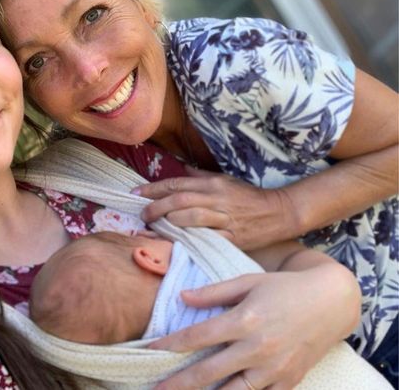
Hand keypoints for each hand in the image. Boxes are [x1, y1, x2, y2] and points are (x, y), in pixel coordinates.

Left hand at [133, 167, 299, 249]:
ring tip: (153, 227)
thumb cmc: (248, 196)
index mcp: (212, 183)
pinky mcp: (233, 237)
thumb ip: (201, 176)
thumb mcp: (225, 180)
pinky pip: (206, 239)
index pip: (177, 184)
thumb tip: (181, 170)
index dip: (153, 189)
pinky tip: (176, 243)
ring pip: (190, 218)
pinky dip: (190, 240)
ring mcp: (224, 218)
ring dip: (168, 222)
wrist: (279, 212)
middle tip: (142, 215)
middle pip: (179, 200)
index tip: (135, 194)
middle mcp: (216, 198)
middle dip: (156, 207)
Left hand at [150, 265, 358, 389]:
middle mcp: (257, 348)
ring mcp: (274, 370)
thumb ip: (215, 292)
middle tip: (155, 389)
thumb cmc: (285, 287)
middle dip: (178, 383)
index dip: (171, 344)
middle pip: (208, 372)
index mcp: (245, 319)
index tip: (150, 349)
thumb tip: (183, 297)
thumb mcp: (249, 281)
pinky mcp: (289, 382)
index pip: (198, 336)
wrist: (331, 301)